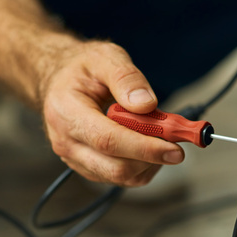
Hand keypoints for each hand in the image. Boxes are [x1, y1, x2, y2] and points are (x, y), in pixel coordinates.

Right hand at [41, 41, 184, 185]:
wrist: (60, 81)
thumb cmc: (82, 69)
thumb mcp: (104, 57)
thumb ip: (126, 78)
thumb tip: (147, 105)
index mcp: (66, 113)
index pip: (108, 140)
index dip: (144, 148)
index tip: (175, 148)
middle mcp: (66, 142)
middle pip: (115, 168)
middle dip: (152, 159)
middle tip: (177, 143)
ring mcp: (75, 159)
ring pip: (121, 177)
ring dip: (149, 162)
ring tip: (157, 134)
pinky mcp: (87, 168)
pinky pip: (120, 178)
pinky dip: (141, 166)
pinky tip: (146, 144)